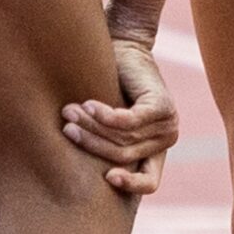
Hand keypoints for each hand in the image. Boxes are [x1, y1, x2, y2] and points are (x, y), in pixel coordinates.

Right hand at [61, 24, 177, 195]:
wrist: (127, 49)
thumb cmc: (111, 88)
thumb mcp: (108, 123)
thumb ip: (104, 143)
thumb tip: (70, 173)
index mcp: (156, 151)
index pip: (150, 183)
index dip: (130, 184)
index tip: (106, 178)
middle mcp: (167, 140)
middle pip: (123, 155)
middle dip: (90, 143)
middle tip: (65, 127)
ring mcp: (168, 123)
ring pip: (122, 137)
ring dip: (91, 125)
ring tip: (69, 112)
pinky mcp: (162, 106)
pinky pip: (128, 122)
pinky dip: (105, 116)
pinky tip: (88, 105)